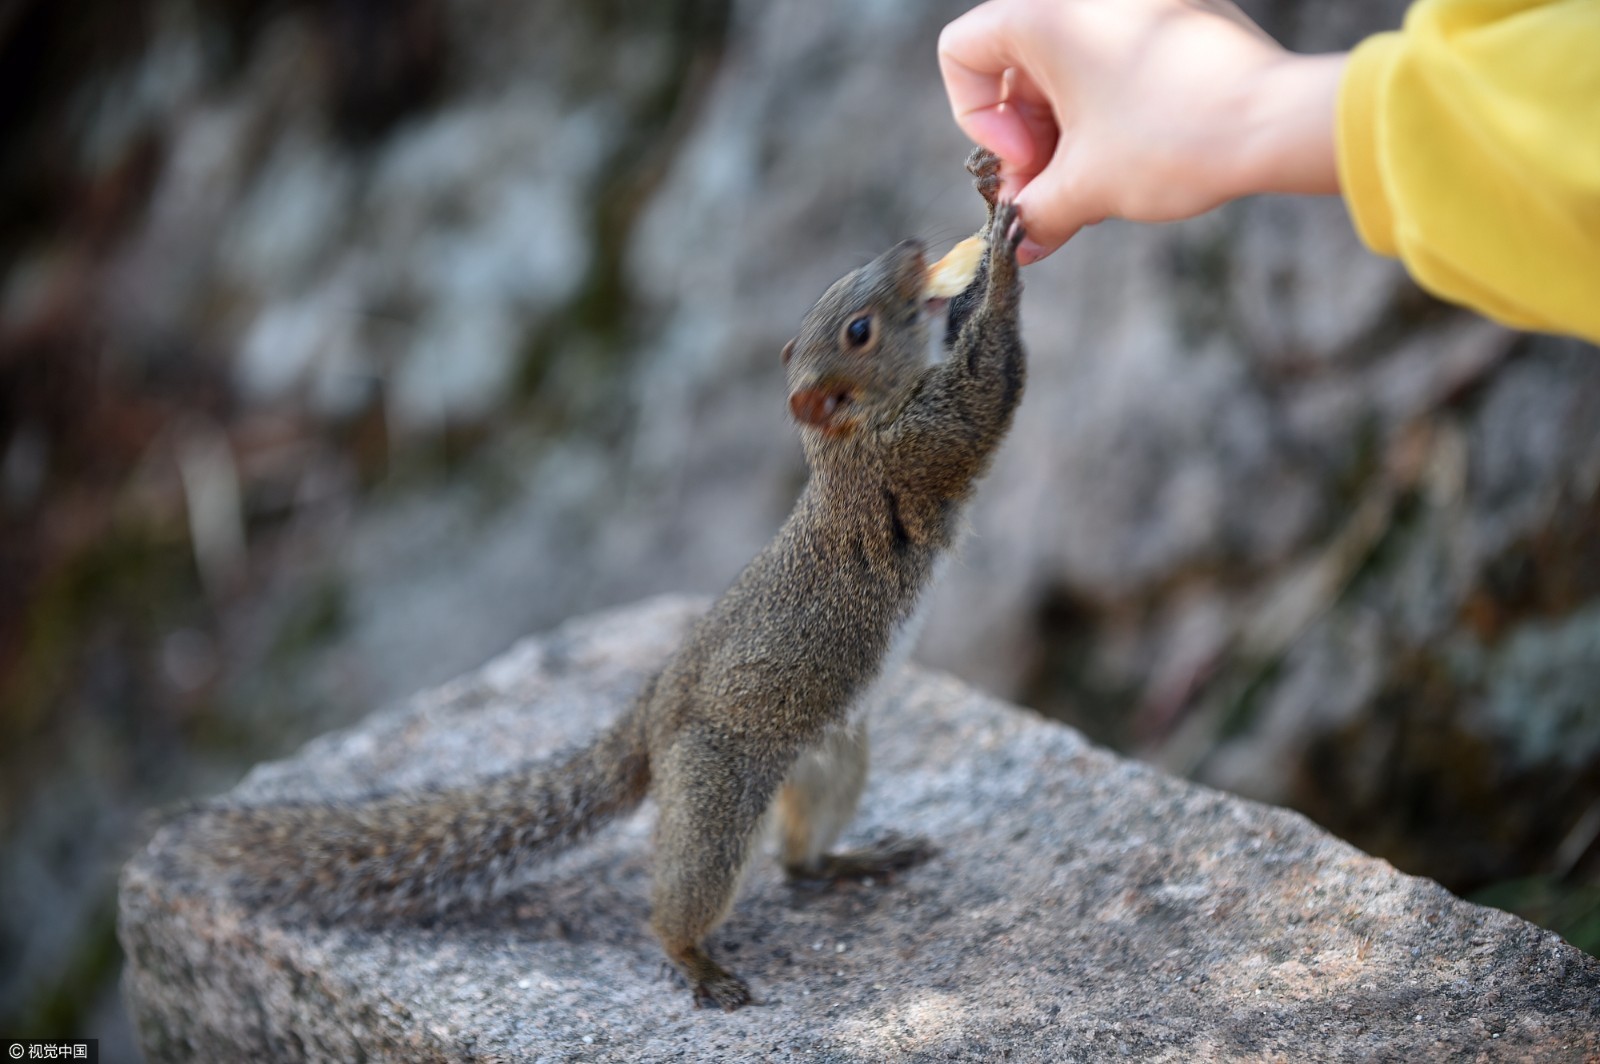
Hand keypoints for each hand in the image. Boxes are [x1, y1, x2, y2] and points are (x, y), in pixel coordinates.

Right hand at [939, 0, 1345, 261]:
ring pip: (1066, 64)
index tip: (1025, 159)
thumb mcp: (1087, 187)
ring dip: (1063, 129)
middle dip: (1025, 136)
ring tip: (1091, 185)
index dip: (978, 120)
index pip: (961, 52)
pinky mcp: (1176, 13)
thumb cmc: (1174, 140)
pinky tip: (1131, 157)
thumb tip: (1020, 239)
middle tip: (1050, 192)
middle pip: (1015, 63)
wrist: (1277, 120)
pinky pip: (1113, 55)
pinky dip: (1106, 105)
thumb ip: (1036, 212)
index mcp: (1045, 12)